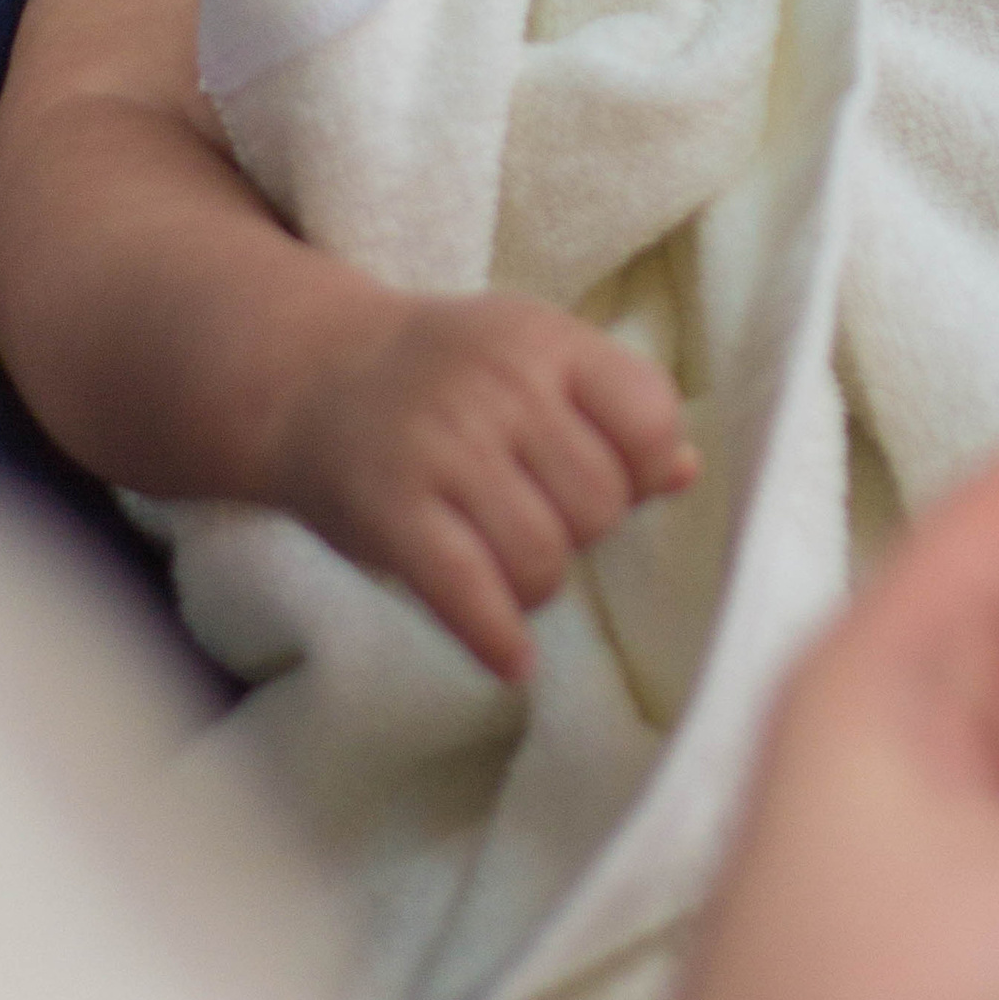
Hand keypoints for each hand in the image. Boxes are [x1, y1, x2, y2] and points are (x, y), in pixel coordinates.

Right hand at [263, 289, 696, 680]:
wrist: (313, 376)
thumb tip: (685, 471)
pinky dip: (498, 639)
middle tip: (541, 518)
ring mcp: (443, 449)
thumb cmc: (444, 373)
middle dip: (584, 530)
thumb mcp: (530, 357)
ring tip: (510, 567)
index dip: (645, 466)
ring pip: (543, 558)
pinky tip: (512, 658)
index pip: (649, 416)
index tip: (614, 476)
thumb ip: (609, 406)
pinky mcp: (392, 512)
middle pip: (600, 503)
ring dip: (537, 583)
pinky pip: (468, 594)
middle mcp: (500, 387)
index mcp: (546, 341)